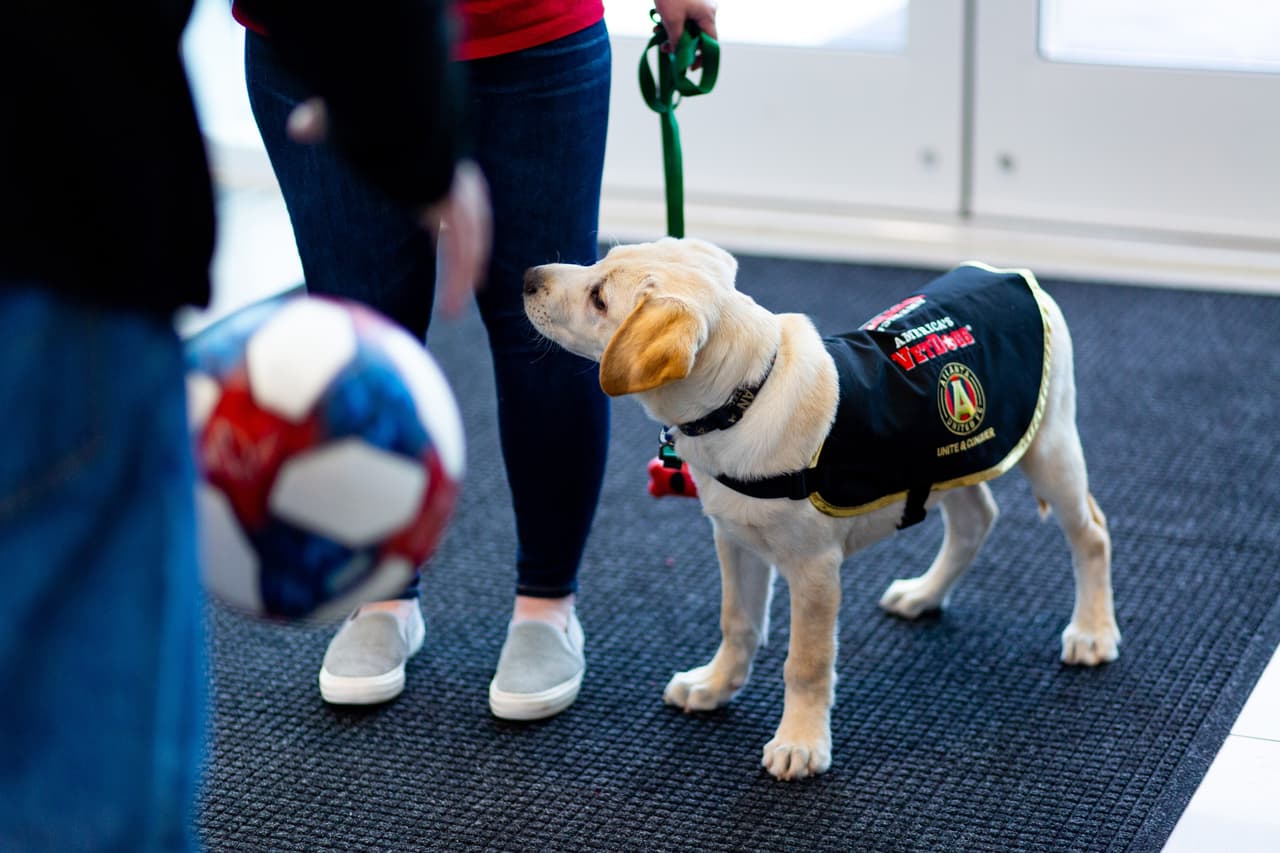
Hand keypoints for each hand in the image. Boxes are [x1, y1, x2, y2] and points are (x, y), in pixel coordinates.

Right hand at [286, 100, 491, 317]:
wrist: (393, 109)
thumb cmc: (370, 110)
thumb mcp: (346, 123)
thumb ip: (324, 125)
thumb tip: (296, 127)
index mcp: (432, 157)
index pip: (447, 192)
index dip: (449, 216)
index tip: (444, 233)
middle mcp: (451, 176)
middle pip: (469, 221)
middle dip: (471, 249)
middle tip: (472, 279)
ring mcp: (457, 192)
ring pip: (468, 242)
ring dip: (464, 274)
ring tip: (455, 306)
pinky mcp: (453, 208)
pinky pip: (461, 250)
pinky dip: (458, 277)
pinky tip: (456, 302)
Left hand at [653, 0, 718, 63]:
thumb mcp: (672, 19)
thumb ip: (676, 40)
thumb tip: (677, 54)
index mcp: (707, 15)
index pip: (710, 43)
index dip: (701, 57)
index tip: (689, 66)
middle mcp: (706, 11)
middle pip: (697, 36)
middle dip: (680, 44)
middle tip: (665, 48)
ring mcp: (698, 5)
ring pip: (688, 28)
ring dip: (673, 34)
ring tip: (657, 33)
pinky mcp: (689, 1)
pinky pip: (683, 18)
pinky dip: (672, 23)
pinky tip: (658, 24)